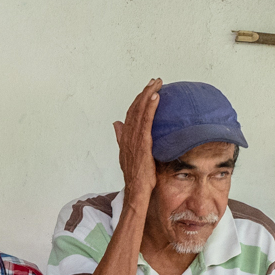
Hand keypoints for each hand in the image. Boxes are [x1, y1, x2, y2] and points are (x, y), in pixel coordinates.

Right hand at [114, 78, 162, 204]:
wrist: (136, 193)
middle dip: (144, 93)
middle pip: (135, 109)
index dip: (138, 100)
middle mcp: (128, 137)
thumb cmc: (136, 178)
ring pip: (139, 112)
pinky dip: (150, 107)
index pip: (131, 114)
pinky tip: (156, 97)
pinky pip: (146, 121)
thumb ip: (123, 139)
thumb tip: (117, 124)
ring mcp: (134, 140)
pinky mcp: (142, 144)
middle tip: (155, 81)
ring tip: (157, 83)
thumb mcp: (128, 156)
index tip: (148, 89)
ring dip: (148, 95)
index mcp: (126, 139)